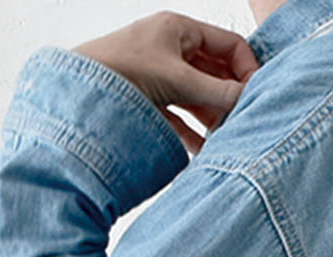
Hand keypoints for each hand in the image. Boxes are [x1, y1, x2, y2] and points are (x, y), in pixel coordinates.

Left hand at [74, 11, 259, 154]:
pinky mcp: (148, 104)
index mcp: (179, 30)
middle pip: (214, 74)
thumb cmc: (119, 72)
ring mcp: (159, 78)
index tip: (255, 95)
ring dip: (211, 120)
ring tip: (223, 141)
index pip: (228, 45)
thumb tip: (249, 99)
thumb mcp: (178, 80)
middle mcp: (170, 50)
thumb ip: (217, 92)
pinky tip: (200, 151)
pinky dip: (191, 134)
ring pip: (197, 98)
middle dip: (229, 99)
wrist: (77, 98)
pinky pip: (178, 118)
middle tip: (242, 122)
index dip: (246, 69)